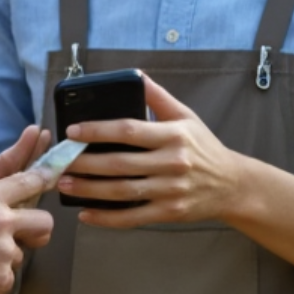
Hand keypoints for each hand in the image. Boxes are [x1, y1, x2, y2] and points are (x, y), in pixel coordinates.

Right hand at [0, 170, 53, 293]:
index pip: (25, 182)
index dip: (42, 178)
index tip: (52, 176)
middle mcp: (1, 221)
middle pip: (43, 221)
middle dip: (37, 229)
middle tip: (23, 236)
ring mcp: (3, 251)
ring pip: (20, 254)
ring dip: (3, 259)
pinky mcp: (1, 278)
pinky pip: (7, 278)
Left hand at [58, 75, 239, 228]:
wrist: (233, 185)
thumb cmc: (204, 146)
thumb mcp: (186, 115)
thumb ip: (158, 97)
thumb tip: (135, 75)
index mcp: (173, 135)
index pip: (129, 131)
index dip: (99, 130)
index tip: (73, 131)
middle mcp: (172, 164)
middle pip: (121, 163)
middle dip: (86, 163)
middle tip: (60, 160)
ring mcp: (170, 192)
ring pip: (123, 192)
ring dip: (90, 190)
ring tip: (64, 184)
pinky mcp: (169, 214)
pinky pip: (133, 218)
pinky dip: (108, 218)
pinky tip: (86, 214)